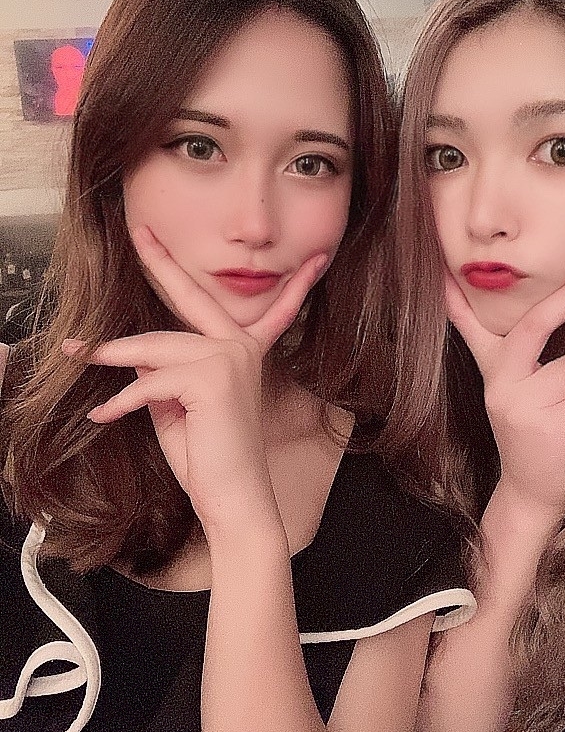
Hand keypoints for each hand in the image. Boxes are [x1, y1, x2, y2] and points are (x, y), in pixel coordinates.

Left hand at [63, 226, 326, 533]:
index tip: (316, 258)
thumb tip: (132, 356)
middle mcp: (240, 348)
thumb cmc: (209, 458)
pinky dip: (121, 400)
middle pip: (191, 295)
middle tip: (140, 232)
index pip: (271, 309)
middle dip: (162, 261)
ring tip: (80, 357)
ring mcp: (229, 358)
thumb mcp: (178, 408)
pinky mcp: (212, 378)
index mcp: (243, 352)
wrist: (231, 499)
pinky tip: (103, 414)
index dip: (292, 282)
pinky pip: (150, 380)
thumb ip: (163, 375)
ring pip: (155, 346)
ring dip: (112, 355)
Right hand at [446, 266, 564, 524]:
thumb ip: (560, 356)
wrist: (531, 495)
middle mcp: (500, 383)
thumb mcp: (533, 392)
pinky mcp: (547, 425)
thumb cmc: (539, 437)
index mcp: (493, 370)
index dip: (461, 295)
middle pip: (536, 325)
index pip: (473, 323)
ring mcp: (520, 404)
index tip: (451, 269)